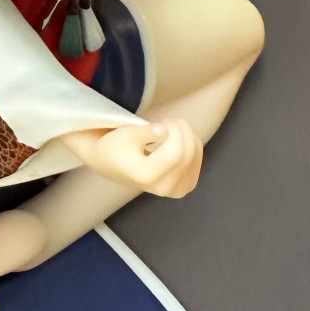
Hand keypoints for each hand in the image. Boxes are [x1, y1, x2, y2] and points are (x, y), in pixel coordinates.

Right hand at [64, 117, 201, 197]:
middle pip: (188, 152)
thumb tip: (165, 130)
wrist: (111, 166)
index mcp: (147, 176)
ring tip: (171, 129)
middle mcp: (164, 188)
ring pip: (195, 155)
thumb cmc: (116, 147)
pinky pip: (198, 161)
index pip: (176, 151)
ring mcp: (176, 190)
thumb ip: (147, 131)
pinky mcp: (184, 188)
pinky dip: (192, 145)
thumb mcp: (126, 134)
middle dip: (182, 129)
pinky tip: (179, 139)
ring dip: (188, 135)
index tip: (162, 120)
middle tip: (167, 120)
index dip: (175, 129)